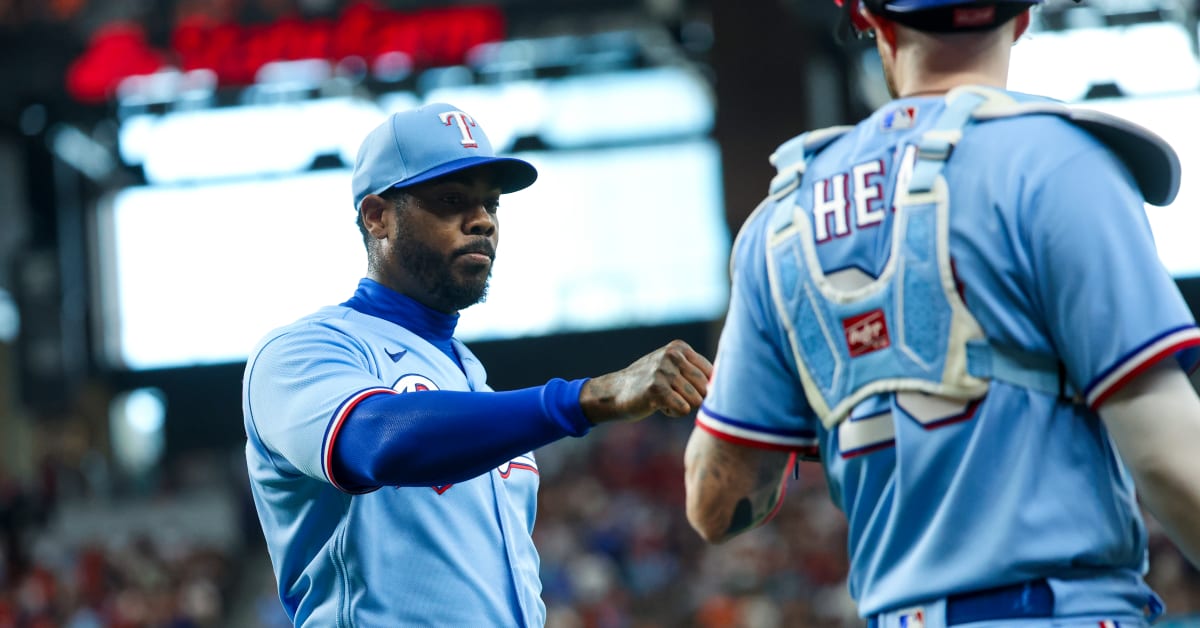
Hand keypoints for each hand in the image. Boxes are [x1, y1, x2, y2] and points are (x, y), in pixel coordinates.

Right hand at [579, 340, 713, 424]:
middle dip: (692, 399)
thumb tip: (730, 382)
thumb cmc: (650, 383)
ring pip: (695, 400)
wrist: (615, 393)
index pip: (711, 373)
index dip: (702, 389)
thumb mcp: (672, 368)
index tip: (683, 389)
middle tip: (672, 396)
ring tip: (664, 399)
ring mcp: (663, 371)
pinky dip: (673, 412)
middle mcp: (672, 355)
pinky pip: (683, 409)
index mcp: (679, 348)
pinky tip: (657, 405)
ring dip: (681, 406)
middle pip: (705, 388)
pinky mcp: (656, 389)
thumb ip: (697, 371)